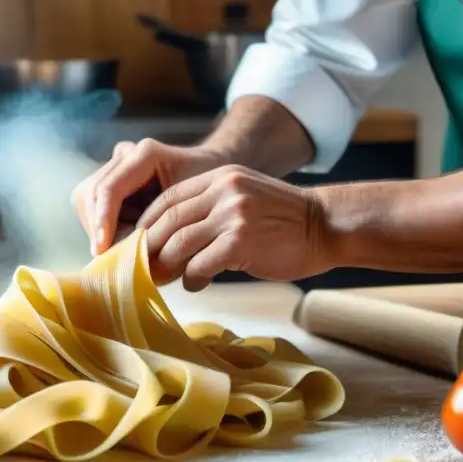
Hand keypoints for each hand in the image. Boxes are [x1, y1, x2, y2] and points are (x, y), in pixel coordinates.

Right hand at [71, 139, 225, 254]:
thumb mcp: (190, 212)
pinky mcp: (109, 178)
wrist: (212, 173)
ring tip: (120, 248)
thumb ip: (163, 230)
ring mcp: (114, 165)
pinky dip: (102, 226)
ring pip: (85, 200)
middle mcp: (125, 154)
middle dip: (97, 227)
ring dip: (97, 228)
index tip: (101, 251)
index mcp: (146, 154)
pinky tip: (119, 240)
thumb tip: (133, 258)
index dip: (102, 221)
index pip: (110, 189)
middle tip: (111, 257)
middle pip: (91, 193)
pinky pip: (92, 205)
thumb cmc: (208, 192)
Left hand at [138, 164, 329, 290]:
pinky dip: (192, 279)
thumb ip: (210, 209)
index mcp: (220, 177)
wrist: (327, 226)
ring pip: (179, 244)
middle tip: (138, 268)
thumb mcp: (244, 199)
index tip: (135, 244)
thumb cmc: (284, 221)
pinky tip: (195, 284)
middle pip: (167, 221)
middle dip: (148, 248)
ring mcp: (233, 215)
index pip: (168, 199)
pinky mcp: (241, 242)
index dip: (147, 223)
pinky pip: (200, 265)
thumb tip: (169, 240)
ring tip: (162, 279)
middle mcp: (224, 191)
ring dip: (166, 266)